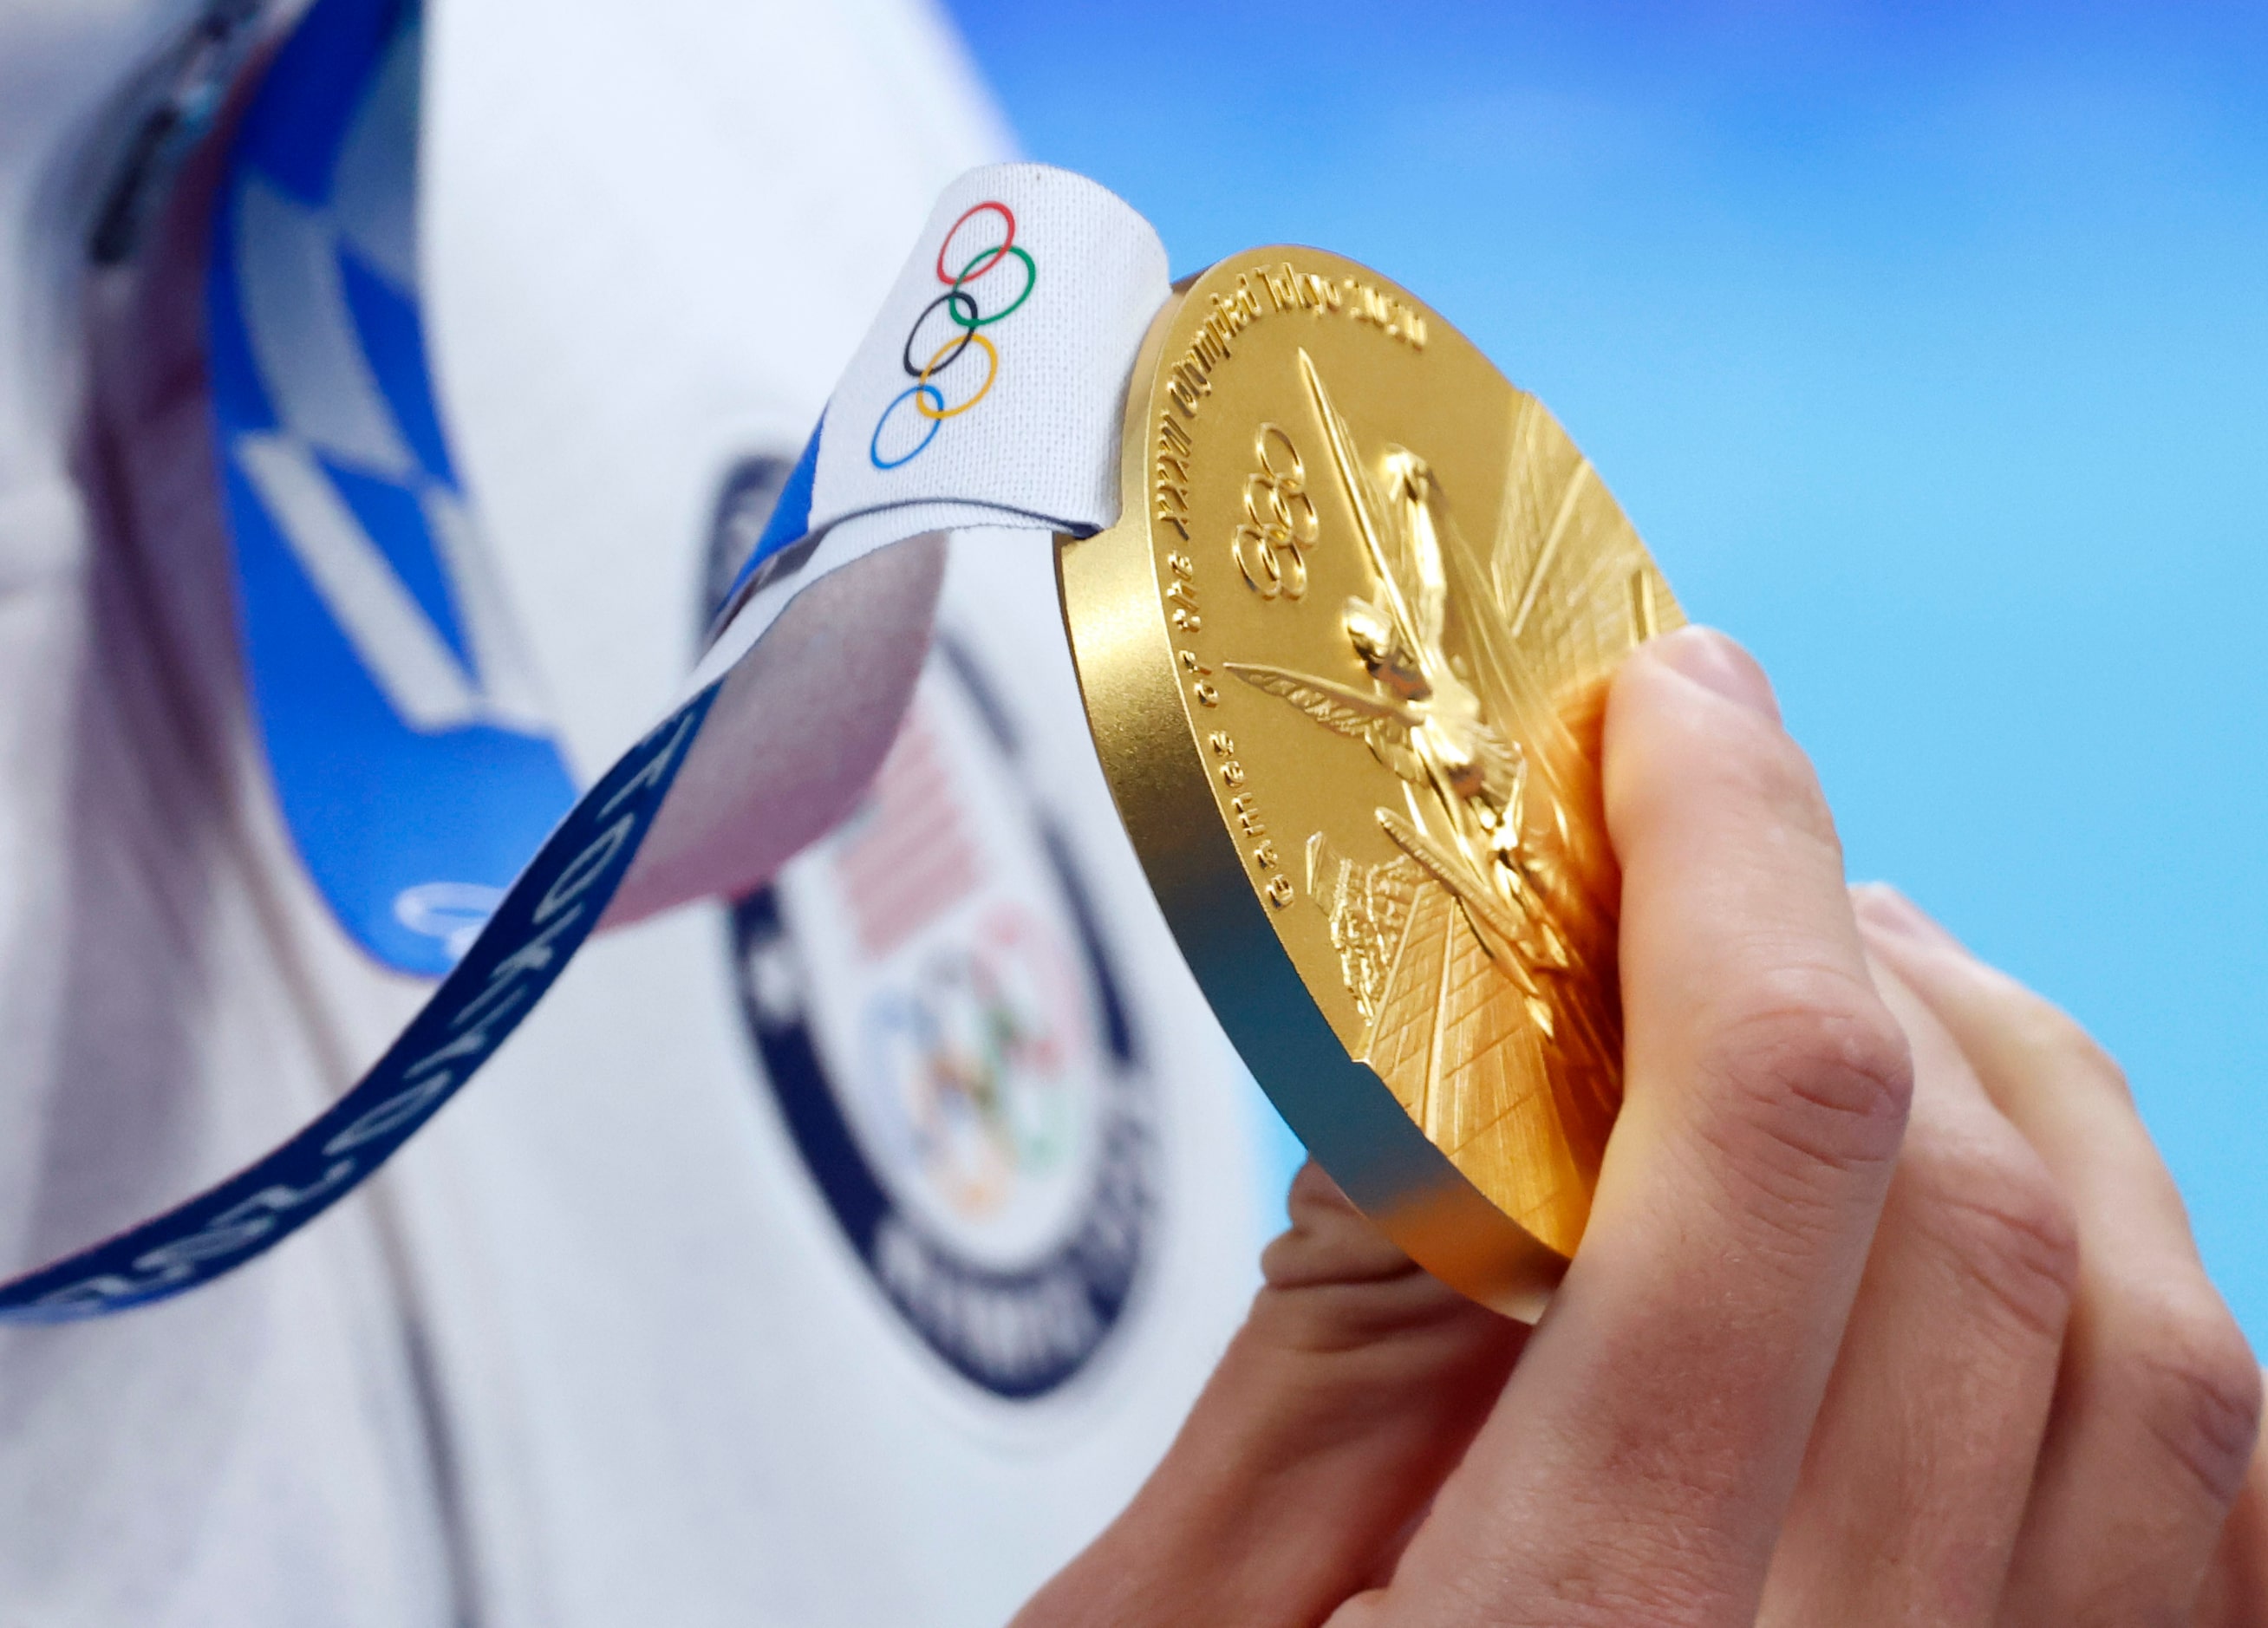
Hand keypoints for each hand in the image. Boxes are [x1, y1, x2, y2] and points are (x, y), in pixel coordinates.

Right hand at [1014, 627, 2265, 1626]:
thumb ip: (1327, 1364)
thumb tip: (1454, 1069)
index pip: (1770, 1154)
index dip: (1742, 863)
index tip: (1681, 713)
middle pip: (2023, 1238)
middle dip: (1888, 949)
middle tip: (1749, 838)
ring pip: (2186, 1378)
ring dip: (2047, 1105)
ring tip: (1879, 993)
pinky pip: (2206, 1549)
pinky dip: (2147, 1328)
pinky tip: (2001, 1238)